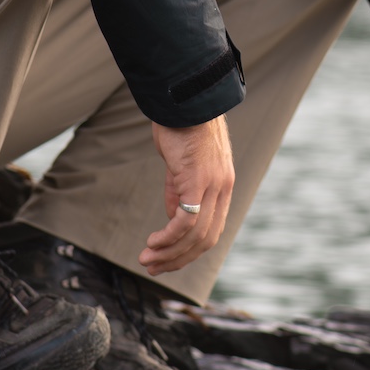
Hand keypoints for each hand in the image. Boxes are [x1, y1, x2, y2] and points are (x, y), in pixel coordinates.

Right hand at [139, 117, 233, 274]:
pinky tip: (152, 243)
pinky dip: (168, 237)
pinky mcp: (197, 180)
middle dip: (178, 260)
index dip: (190, 251)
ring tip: (147, 260)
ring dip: (169, 253)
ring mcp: (213, 185)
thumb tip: (171, 221)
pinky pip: (184, 221)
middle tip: (153, 268)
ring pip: (194, 235)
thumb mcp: (181, 168)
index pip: (212, 231)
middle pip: (205, 240)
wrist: (184, 101)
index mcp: (222, 187)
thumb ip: (179, 194)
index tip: (167, 260)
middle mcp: (223, 189)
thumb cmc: (181, 129)